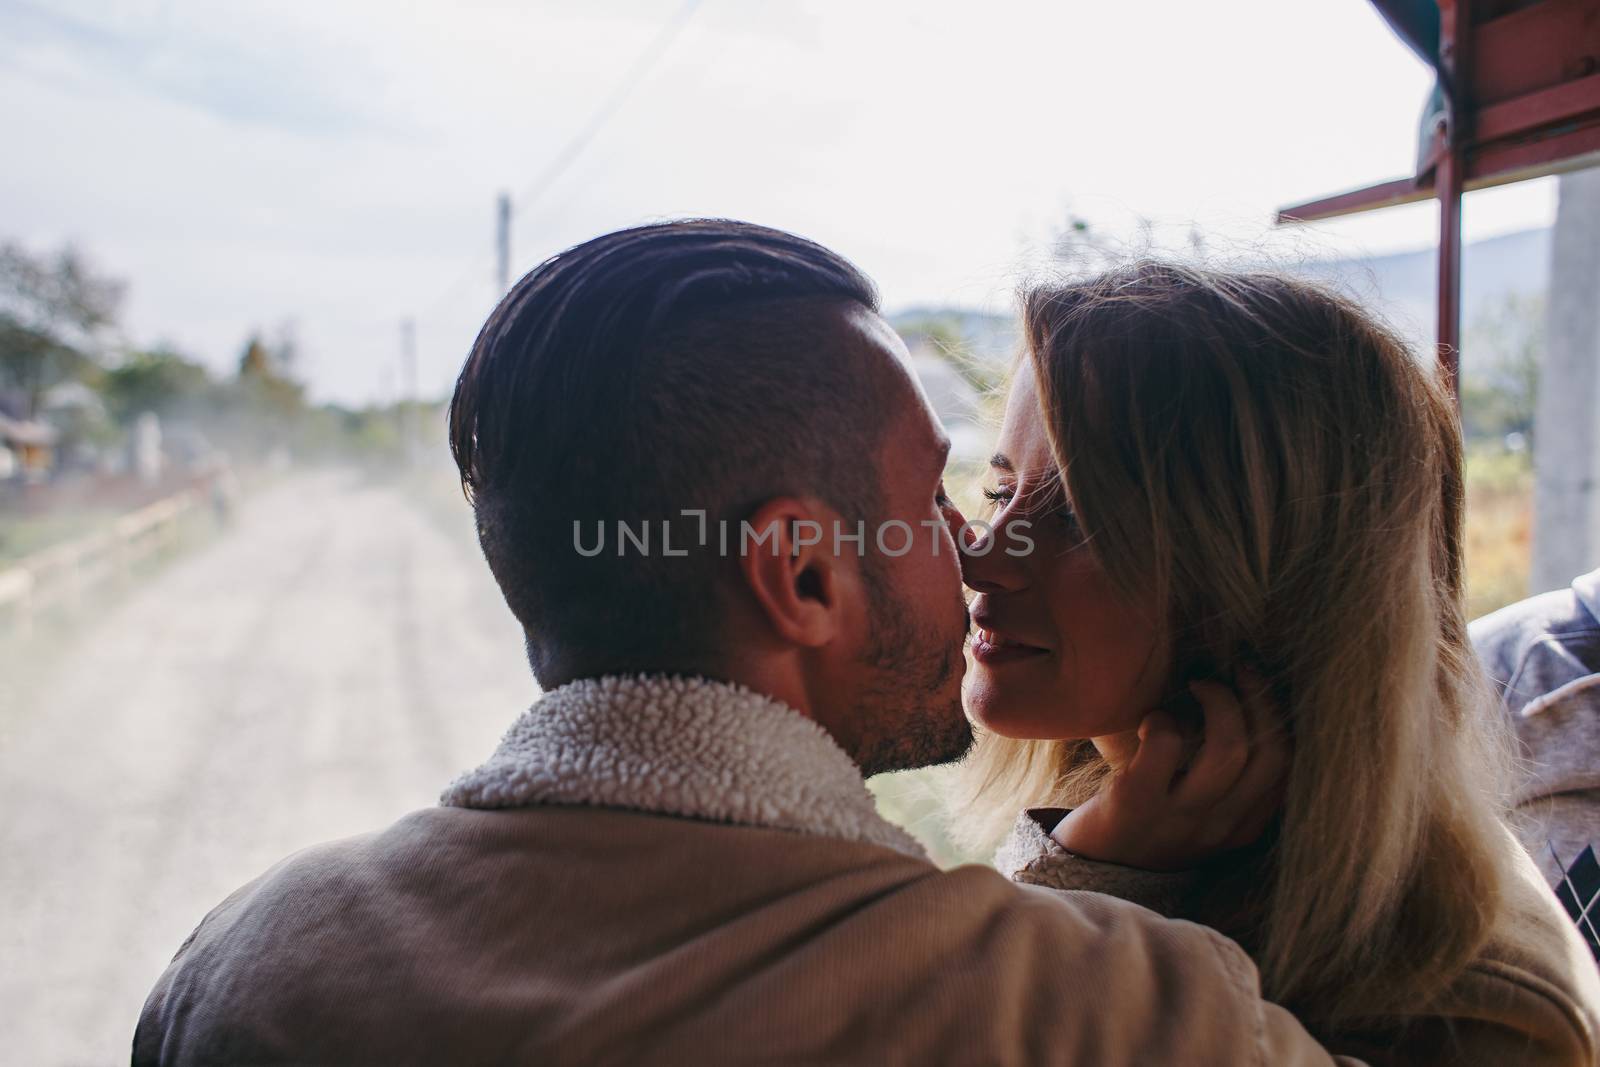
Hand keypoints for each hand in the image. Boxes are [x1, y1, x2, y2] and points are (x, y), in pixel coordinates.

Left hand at [1049, 673, 1289, 871]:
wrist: (1088, 870)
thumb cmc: (1149, 823)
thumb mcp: (1201, 812)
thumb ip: (1230, 779)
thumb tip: (1247, 700)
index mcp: (1242, 825)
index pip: (1287, 763)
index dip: (1278, 710)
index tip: (1253, 678)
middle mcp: (1219, 825)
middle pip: (1271, 751)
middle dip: (1259, 695)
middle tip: (1231, 669)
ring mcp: (1179, 817)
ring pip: (1229, 748)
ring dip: (1217, 700)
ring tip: (1193, 684)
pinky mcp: (1135, 804)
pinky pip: (1167, 745)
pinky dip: (1163, 719)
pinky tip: (1149, 722)